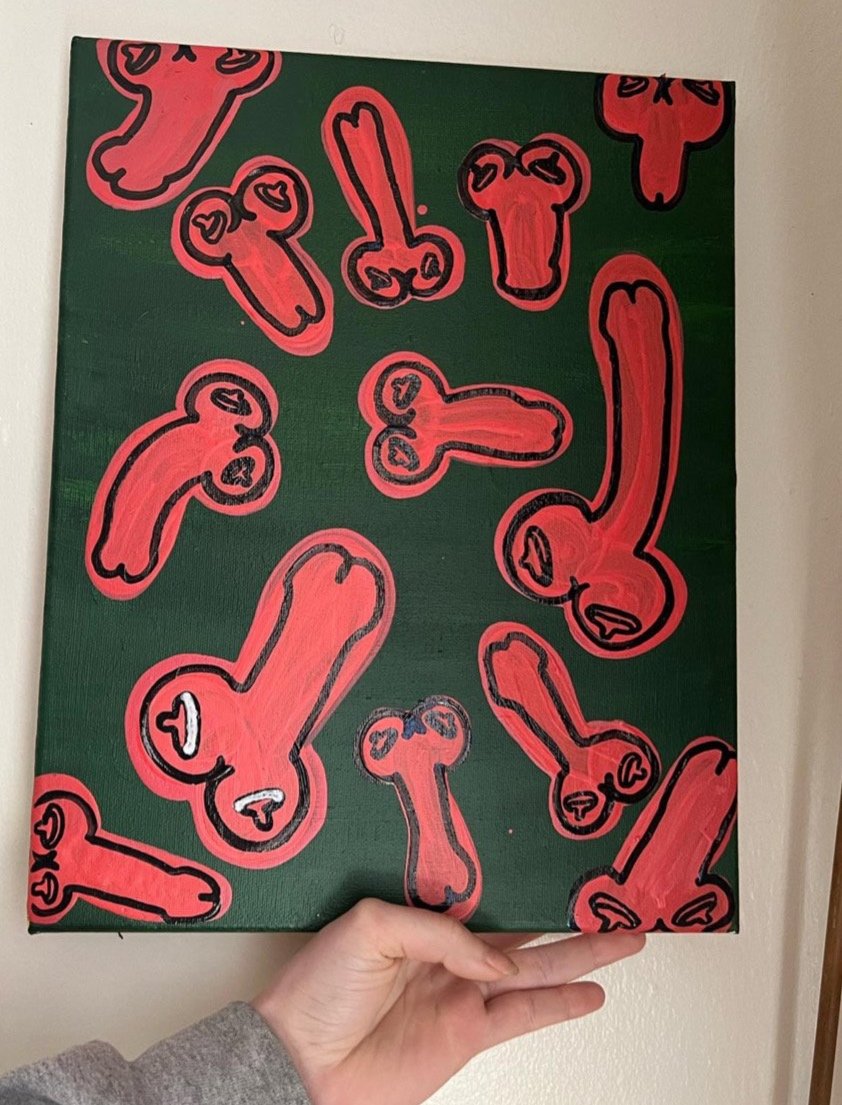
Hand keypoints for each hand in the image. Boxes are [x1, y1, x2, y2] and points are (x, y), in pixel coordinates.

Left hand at [253, 898, 644, 1104]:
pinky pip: (523, 1016)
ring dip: (581, 956)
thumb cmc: (316, 989)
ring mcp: (461, 995)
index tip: (559, 863)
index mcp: (423, 918)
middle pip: (524, 931)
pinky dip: (560, 1005)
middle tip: (613, 901)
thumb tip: (494, 963)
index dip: (524, 883)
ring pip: (536, 970)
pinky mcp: (465, 1035)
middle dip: (569, 917)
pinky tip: (590, 993)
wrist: (298, 1060)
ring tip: (624, 940)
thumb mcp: (370, 926)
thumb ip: (439, 932)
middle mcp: (448, 955)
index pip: (487, 895)